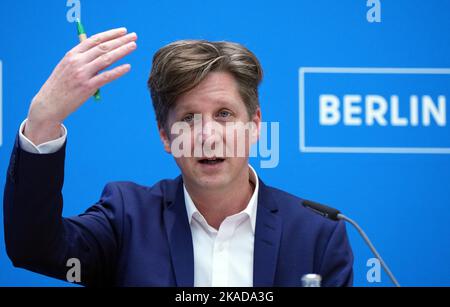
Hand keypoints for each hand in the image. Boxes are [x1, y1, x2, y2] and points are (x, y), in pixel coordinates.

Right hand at [25, 27, 137, 144]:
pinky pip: (106, 76)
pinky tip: (128, 66)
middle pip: (103, 47)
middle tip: (133, 36)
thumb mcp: (68, 67)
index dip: (110, 34)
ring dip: (122, 51)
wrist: (49, 104)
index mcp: (72, 54)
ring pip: (106, 59)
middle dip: (120, 40)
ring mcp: (82, 74)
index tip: (123, 31)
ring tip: (133, 46)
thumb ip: (83, 59)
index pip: (94, 40)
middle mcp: (77, 61)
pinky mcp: (87, 87)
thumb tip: (102, 52)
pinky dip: (118, 71)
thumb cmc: (61, 85)